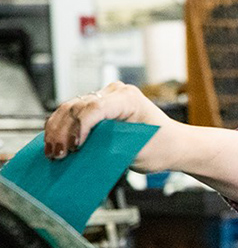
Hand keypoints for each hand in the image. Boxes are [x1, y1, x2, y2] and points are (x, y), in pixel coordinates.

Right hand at [44, 82, 179, 171]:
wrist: (174, 144)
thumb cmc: (163, 147)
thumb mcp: (138, 152)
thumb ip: (111, 148)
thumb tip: (84, 152)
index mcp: (128, 99)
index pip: (95, 109)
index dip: (80, 128)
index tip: (73, 148)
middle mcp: (115, 93)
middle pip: (78, 107)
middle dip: (64, 132)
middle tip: (57, 154)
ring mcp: (106, 98)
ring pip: (71, 108)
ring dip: (58, 130)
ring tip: (52, 152)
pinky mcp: (99, 107)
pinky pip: (74, 114)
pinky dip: (63, 128)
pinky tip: (55, 143)